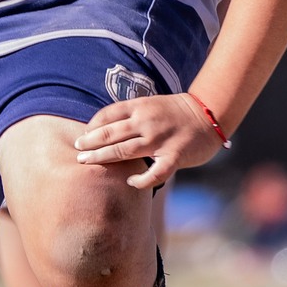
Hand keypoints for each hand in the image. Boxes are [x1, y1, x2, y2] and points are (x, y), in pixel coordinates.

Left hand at [73, 93, 223, 190]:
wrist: (209, 114)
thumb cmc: (176, 112)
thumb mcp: (150, 104)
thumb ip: (130, 115)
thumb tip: (103, 129)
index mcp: (140, 106)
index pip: (108, 114)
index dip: (91, 126)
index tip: (82, 137)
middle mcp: (147, 121)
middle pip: (110, 133)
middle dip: (90, 144)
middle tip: (77, 153)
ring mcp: (160, 139)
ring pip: (124, 150)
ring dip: (103, 157)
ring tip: (88, 163)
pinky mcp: (175, 155)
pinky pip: (155, 172)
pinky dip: (141, 180)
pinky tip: (130, 182)